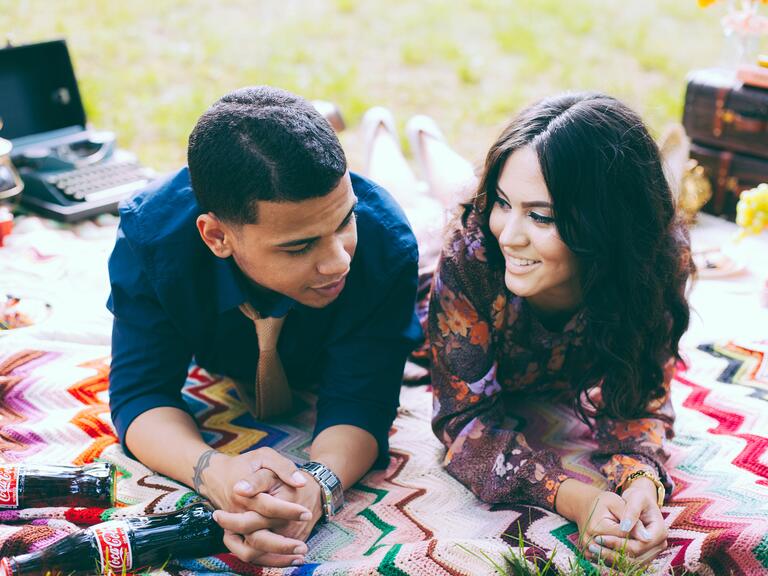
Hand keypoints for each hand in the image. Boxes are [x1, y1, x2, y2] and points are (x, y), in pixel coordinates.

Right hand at [196, 447, 313, 565]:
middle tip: (304, 546)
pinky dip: (266, 560)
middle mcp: (236, 513)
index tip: (306, 513)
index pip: (267, 506)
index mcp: (243, 493)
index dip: (289, 511)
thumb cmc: (246, 464)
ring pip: (251, 551)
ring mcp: (232, 527)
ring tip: (299, 556)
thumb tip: (300, 482)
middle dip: (282, 544)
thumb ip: (283, 467)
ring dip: (275, 558)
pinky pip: (247, 554)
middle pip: (257, 536)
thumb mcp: (265, 456)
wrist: (216, 475)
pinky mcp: (233, 535)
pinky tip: (287, 560)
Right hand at [555, 479, 642, 563]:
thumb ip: (631, 517)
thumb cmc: (603, 503)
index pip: (625, 537)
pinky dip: (619, 558)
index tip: (647, 530)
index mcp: (597, 527)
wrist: (584, 506)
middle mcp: (590, 542)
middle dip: (634, 545)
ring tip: (637, 544)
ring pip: (616, 560)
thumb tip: (647, 538)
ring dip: (628, 554)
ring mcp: (588, 550)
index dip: (638, 534)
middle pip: (621, 550)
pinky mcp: (589, 555)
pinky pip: (609, 562)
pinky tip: (626, 549)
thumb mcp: (616, 503)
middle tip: (643, 538)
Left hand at [589, 478, 667, 565]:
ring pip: (632, 563)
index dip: (619, 543)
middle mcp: (659, 545)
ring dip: (611, 559)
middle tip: (591, 546)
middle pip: (636, 556)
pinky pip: (629, 563)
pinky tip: (598, 554)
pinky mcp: (644, 555)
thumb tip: (626, 529)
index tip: (599, 537)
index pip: (639, 545)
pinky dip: (614, 560)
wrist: (640, 502)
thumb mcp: (635, 498)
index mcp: (660, 532)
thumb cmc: (637, 497)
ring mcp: (652, 552)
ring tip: (592, 550)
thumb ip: (631, 512)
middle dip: (613, 552)